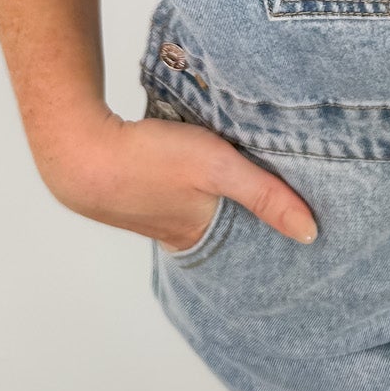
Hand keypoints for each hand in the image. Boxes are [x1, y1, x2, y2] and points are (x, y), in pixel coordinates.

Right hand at [32, 103, 317, 251]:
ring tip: (245, 177)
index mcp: (198, 236)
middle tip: (282, 198)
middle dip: (247, 213)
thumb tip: (312, 234)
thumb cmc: (148, 160)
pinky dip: (188, 178)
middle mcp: (175, 231)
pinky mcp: (134, 185)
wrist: (77, 149)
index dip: (270, 232)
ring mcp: (151, 210)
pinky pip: (172, 186)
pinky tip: (192, 160)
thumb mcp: (218, 169)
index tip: (302, 228)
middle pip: (222, 223)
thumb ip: (265, 195)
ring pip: (197, 203)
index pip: (247, 241)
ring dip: (215, 192)